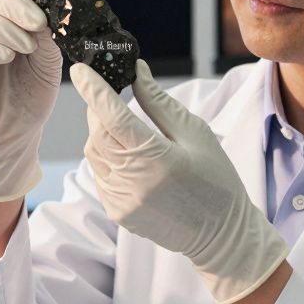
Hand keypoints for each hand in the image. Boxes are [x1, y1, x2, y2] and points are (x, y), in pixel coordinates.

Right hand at [0, 0, 62, 202]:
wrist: (14, 139)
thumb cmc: (30, 98)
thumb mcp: (48, 64)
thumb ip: (47, 37)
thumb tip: (47, 11)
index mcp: (4, 19)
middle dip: (15, 4)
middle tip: (39, 22)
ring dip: (3, 27)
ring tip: (26, 48)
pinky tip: (5, 56)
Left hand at [70, 59, 288, 303]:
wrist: (222, 235)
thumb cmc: (216, 178)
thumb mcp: (195, 133)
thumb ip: (159, 103)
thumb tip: (136, 72)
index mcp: (156, 159)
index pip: (114, 117)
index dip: (94, 90)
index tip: (81, 69)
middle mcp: (133, 182)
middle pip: (98, 133)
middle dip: (98, 108)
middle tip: (108, 91)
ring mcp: (122, 201)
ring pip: (94, 154)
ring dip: (102, 133)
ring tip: (123, 124)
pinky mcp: (117, 212)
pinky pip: (101, 174)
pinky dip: (107, 157)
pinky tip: (129, 155)